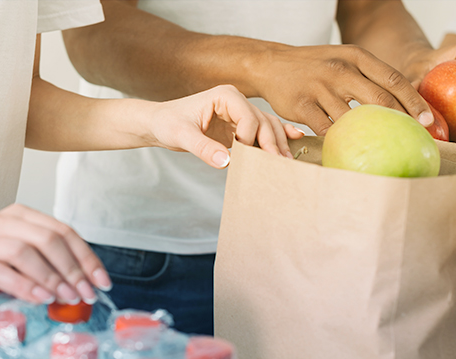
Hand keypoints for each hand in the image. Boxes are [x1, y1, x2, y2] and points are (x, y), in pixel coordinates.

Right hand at [0, 204, 111, 304]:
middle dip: (73, 269)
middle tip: (86, 294)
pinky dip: (26, 286)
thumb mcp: (20, 254)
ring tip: (67, 298)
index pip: (64, 231)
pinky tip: (41, 299)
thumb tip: (84, 286)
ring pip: (27, 252)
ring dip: (52, 278)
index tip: (102, 282)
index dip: (86, 257)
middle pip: (49, 239)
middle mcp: (4, 222)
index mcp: (21, 215)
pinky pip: (3, 272)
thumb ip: (48, 262)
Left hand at [146, 85, 302, 167]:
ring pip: (267, 127)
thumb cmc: (168, 124)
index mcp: (225, 95)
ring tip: (286, 162)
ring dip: (278, 144)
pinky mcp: (239, 126)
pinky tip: (295, 140)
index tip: (241, 155)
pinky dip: (277, 136)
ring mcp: (240, 113)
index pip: (249, 117)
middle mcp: (236, 101)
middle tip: (280, 165)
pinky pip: (262, 131)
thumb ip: (202, 148)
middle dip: (272, 143)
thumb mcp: (181, 136)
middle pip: (263, 122)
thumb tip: (226, 163)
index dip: (249, 138)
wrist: (159, 124)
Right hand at [251, 44, 433, 134]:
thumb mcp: (345, 60)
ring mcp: (320, 87)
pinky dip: (339, 141)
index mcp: (356, 56)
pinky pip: (327, 130)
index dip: (414, 102)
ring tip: (382, 150)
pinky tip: (349, 150)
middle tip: (414, 139)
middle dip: (402, 121)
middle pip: (380, 99)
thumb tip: (404, 105)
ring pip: (354, 118)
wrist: (272, 64)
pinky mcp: (302, 105)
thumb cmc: (316, 67)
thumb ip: (370, 77)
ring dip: (370, 136)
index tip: (427, 121)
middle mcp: (340, 69)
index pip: (393, 80)